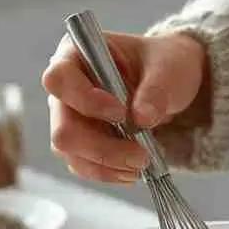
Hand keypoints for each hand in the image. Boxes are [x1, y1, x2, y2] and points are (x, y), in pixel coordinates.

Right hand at [42, 31, 207, 182]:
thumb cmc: (162, 65)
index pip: (59, 80)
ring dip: (107, 166)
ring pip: (71, 154)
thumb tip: (141, 118)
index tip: (121, 112)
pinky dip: (109, 173)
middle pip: (63, 130)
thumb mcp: (169, 68)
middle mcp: (65, 91)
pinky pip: (84, 166)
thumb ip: (156, 89)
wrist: (168, 86)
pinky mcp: (80, 146)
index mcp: (76, 56)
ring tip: (142, 163)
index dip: (84, 100)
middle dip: (101, 148)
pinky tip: (133, 170)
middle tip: (140, 155)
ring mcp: (69, 121)